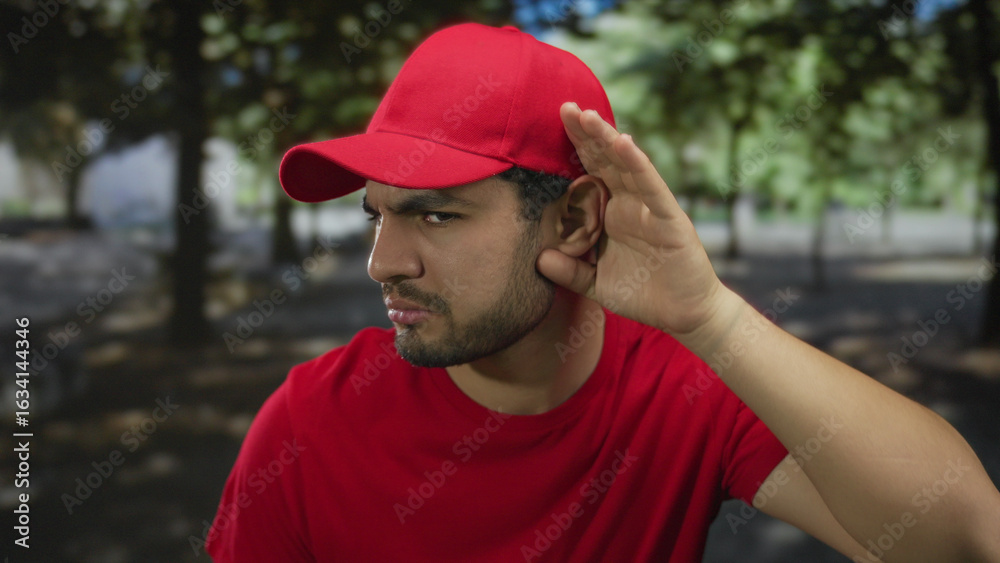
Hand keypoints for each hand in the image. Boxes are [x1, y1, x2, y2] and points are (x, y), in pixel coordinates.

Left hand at [536, 102, 734, 340]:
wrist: (683, 314)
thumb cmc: (643, 294)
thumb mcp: (596, 285)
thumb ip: (569, 272)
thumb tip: (540, 258)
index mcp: (611, 212)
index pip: (589, 172)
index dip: (574, 148)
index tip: (553, 122)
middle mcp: (629, 203)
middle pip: (605, 160)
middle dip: (586, 133)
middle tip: (565, 105)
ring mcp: (649, 207)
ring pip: (627, 165)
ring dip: (608, 139)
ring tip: (588, 116)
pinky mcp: (669, 217)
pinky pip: (651, 186)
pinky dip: (638, 164)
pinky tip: (624, 144)